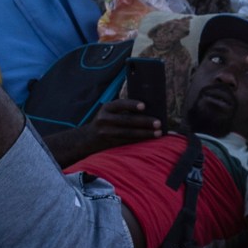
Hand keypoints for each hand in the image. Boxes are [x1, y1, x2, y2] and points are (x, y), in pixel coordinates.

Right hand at [44, 99, 165, 166]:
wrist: (88, 138)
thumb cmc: (107, 121)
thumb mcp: (110, 112)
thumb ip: (124, 110)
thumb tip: (148, 110)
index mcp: (106, 108)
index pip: (120, 104)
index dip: (132, 105)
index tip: (144, 106)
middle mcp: (104, 119)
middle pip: (127, 120)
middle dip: (144, 122)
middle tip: (158, 123)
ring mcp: (106, 133)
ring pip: (128, 133)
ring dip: (145, 133)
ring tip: (158, 133)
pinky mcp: (109, 143)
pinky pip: (127, 141)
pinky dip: (139, 140)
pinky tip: (149, 139)